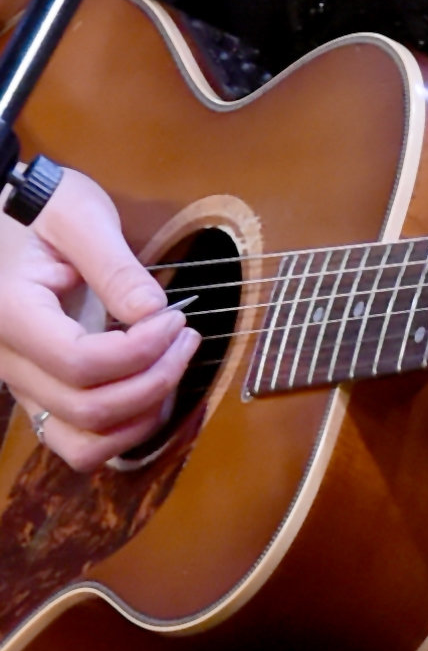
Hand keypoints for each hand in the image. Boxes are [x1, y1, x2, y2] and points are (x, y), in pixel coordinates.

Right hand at [0, 170, 197, 470]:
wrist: (3, 219)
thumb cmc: (39, 206)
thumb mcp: (79, 215)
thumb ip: (114, 266)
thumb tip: (153, 314)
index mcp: (11, 314)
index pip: (79, 362)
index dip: (140, 351)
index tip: (176, 318)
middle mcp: (8, 362)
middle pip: (86, 410)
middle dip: (153, 382)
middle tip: (186, 337)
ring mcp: (22, 385)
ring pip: (81, 444)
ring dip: (140, 419)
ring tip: (172, 368)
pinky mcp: (39, 394)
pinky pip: (77, 441)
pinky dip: (122, 433)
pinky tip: (151, 392)